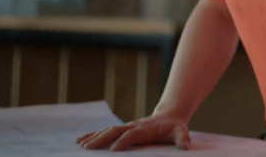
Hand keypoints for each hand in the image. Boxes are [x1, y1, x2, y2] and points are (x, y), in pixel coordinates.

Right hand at [76, 112, 190, 151]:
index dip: (124, 141)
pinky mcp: (122, 129)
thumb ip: (183, 138)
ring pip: (107, 130)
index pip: (132, 135)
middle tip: (88, 148)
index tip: (113, 150)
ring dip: (94, 137)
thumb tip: (186, 147)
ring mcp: (126, 127)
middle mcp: (133, 126)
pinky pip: (105, 132)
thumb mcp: (181, 131)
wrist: (169, 115)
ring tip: (81, 146)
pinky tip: (80, 141)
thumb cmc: (174, 127)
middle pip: (115, 130)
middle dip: (102, 139)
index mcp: (145, 129)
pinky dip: (92, 135)